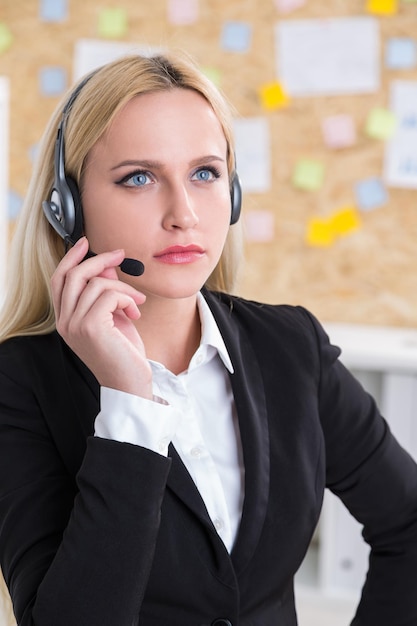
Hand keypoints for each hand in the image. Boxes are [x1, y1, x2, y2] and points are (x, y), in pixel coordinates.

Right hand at [51, 237, 152, 398]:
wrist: (131, 383)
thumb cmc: (124, 353)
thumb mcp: (115, 316)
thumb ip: (106, 292)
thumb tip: (107, 265)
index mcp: (67, 320)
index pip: (59, 281)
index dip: (71, 259)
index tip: (85, 243)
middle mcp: (65, 323)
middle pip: (73, 276)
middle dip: (98, 260)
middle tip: (120, 255)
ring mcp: (75, 325)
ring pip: (96, 284)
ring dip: (123, 288)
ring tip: (137, 301)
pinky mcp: (91, 327)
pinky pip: (109, 295)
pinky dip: (126, 297)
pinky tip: (136, 311)